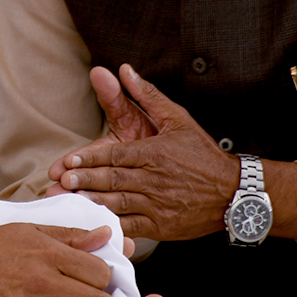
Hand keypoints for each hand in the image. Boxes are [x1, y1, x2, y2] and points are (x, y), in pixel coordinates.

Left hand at [49, 65, 296, 240]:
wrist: (234, 192)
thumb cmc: (202, 153)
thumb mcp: (178, 119)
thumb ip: (147, 96)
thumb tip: (124, 69)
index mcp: (156, 153)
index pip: (117, 156)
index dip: (91, 158)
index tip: (68, 160)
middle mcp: (155, 179)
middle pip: (114, 179)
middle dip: (86, 180)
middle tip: (62, 180)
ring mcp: (158, 204)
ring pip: (119, 204)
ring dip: (93, 203)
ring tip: (70, 201)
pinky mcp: (161, 226)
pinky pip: (132, 227)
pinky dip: (112, 226)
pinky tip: (94, 225)